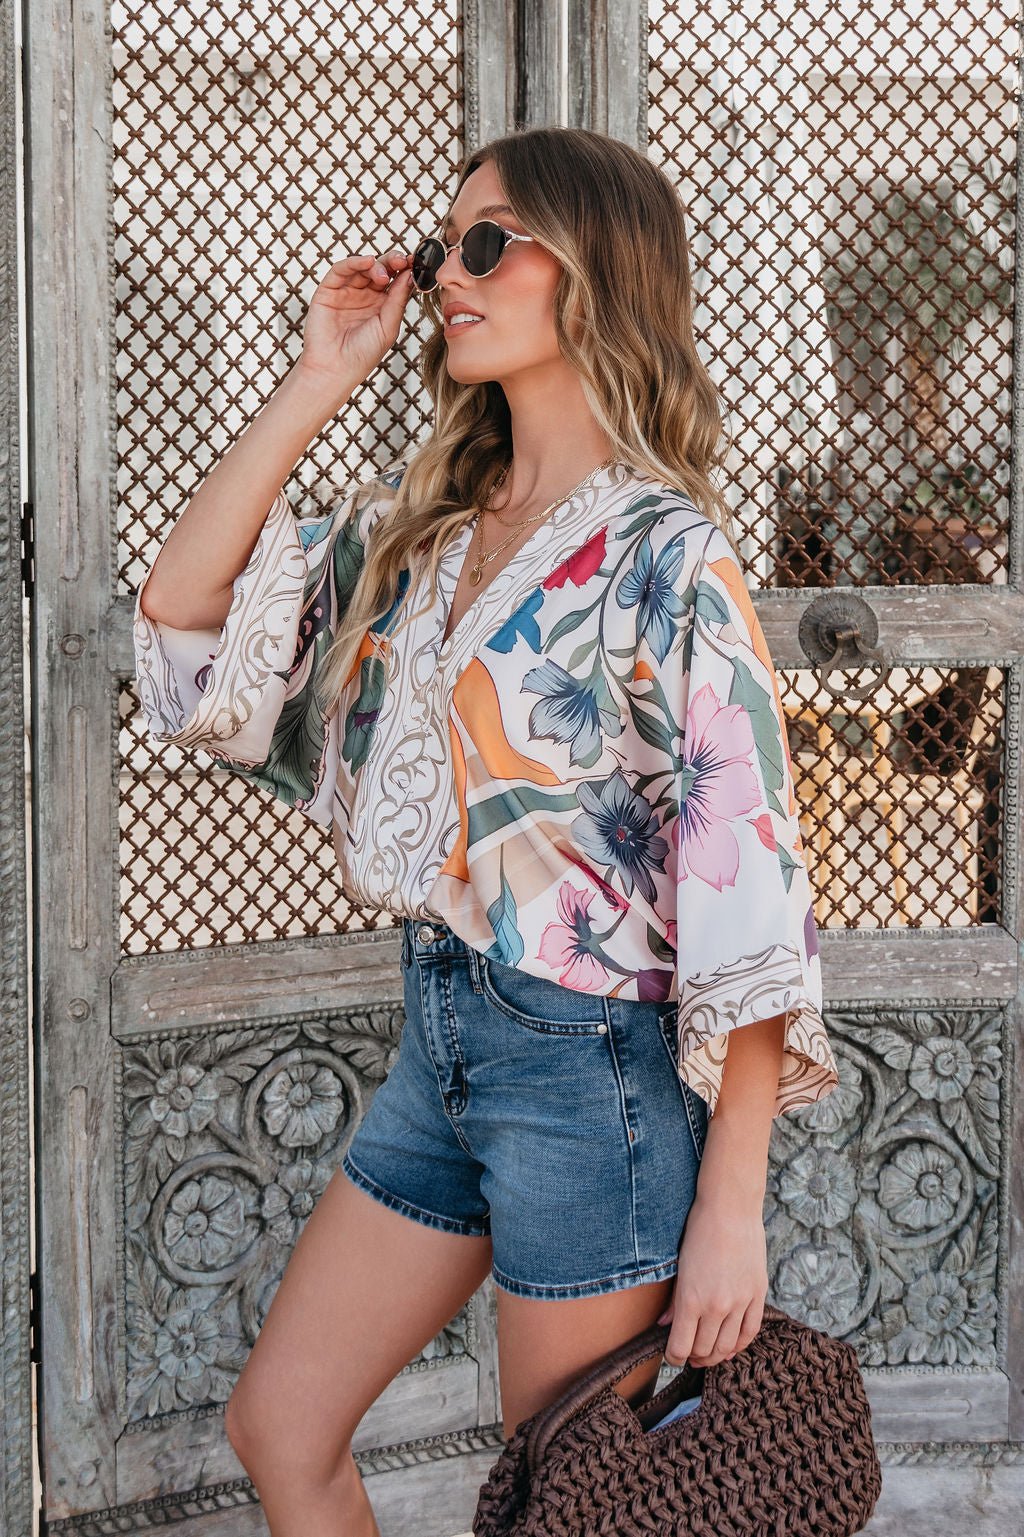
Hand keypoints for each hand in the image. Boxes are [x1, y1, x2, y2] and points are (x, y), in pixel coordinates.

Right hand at [297, 249, 416, 390]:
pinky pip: (341, 270)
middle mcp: (365, 296)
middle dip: (393, 262)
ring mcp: (346, 292)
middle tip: (403, 261)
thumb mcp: (388, 327)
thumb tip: (410, 275)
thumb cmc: (362, 355)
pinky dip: (354, 262)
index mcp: (382, 306)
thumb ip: (398, 300)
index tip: (417, 263)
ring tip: (384, 273)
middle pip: (381, 270)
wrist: (335, 370)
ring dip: (376, 264)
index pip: (395, 281)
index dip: (406, 270)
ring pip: (362, 267)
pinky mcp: (328, 290)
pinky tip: (367, 262)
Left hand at [656, 1194, 768, 1368]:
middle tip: (687, 1354)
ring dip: (715, 1355)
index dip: (673, 1357)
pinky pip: (750, 1332)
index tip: (671, 1356)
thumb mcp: (680, 1266)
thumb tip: (665, 1325)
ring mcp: (740, 1302)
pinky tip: (730, 1346)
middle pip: (704, 1350)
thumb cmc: (699, 1232)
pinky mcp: (758, 1295)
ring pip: (728, 1347)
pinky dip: (739, 1345)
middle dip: (692, 1357)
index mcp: (691, 1299)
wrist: (730, 1209)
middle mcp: (717, 1306)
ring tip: (707, 1353)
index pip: (680, 1347)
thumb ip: (673, 1301)